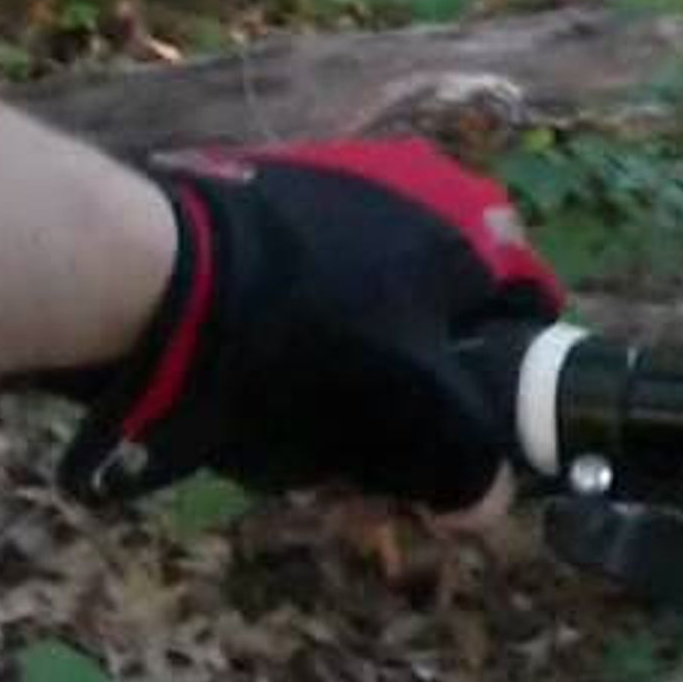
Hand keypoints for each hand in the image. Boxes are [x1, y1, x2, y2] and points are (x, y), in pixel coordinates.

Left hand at [49, 139, 564, 512]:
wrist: (156, 280)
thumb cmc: (314, 350)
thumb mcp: (414, 425)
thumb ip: (470, 467)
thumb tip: (486, 500)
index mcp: (478, 229)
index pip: (526, 320)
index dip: (504, 398)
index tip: (458, 454)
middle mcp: (423, 187)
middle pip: (443, 320)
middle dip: (414, 397)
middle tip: (370, 470)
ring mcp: (338, 180)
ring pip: (371, 307)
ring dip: (353, 375)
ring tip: (301, 450)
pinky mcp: (265, 192)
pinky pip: (307, 285)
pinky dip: (296, 337)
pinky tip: (254, 393)